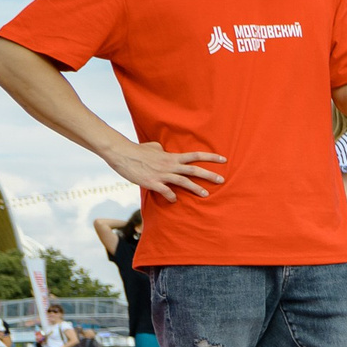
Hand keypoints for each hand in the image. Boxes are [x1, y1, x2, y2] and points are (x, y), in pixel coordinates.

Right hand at [107, 140, 224, 201]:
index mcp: (172, 156)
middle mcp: (170, 165)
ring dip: (196, 188)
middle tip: (222, 180)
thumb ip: (163, 150)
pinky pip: (165, 192)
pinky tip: (174, 200)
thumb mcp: (154, 147)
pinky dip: (171, 197)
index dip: (211, 157)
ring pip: (183, 182)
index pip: (195, 156)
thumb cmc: (138, 150)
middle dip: (209, 175)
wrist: (122, 154)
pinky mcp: (152, 183)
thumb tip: (164, 149)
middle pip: (194, 170)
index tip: (224, 159)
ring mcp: (162, 174)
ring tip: (206, 194)